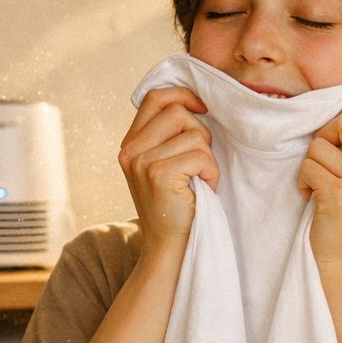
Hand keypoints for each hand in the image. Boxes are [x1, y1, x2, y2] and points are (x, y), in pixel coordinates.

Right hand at [118, 87, 218, 255]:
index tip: (203, 109)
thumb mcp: (165, 166)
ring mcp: (141, 162)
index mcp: (131, 143)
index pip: (155, 98)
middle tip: (201, 162)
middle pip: (177, 111)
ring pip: (193, 134)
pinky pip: (200, 155)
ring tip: (200, 179)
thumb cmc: (177, 206)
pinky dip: (211, 172)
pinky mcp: (158, 175)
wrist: (168, 247)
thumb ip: (170, 137)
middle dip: (201, 132)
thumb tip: (198, 102)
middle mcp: (130, 150)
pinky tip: (204, 188)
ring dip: (208, 157)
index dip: (183, 95)